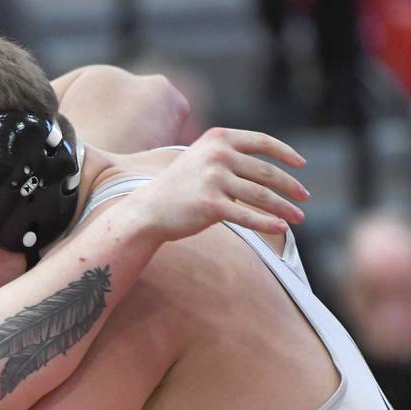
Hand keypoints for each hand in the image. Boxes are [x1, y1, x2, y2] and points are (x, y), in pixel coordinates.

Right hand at [133, 127, 308, 242]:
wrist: (147, 210)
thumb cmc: (178, 188)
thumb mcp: (201, 160)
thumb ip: (230, 157)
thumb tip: (270, 174)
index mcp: (217, 139)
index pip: (262, 142)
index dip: (285, 154)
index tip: (301, 165)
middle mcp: (216, 155)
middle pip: (265, 172)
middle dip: (289, 187)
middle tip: (304, 198)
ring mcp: (213, 179)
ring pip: (260, 195)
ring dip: (283, 208)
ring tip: (298, 218)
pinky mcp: (210, 204)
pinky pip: (246, 215)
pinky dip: (267, 223)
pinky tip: (281, 229)